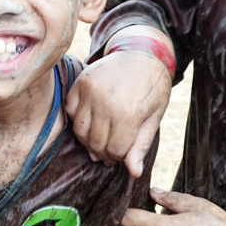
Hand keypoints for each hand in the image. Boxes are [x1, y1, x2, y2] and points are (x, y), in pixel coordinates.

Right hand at [66, 48, 169, 176]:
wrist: (142, 53)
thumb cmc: (153, 87)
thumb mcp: (154, 116)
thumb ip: (141, 145)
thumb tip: (133, 173)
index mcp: (129, 114)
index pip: (115, 151)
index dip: (118, 157)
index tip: (122, 153)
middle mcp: (106, 104)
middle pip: (95, 143)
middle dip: (103, 152)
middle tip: (109, 150)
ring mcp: (91, 92)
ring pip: (80, 131)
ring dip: (88, 139)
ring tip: (99, 137)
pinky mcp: (81, 83)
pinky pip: (71, 111)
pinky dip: (78, 119)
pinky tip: (91, 118)